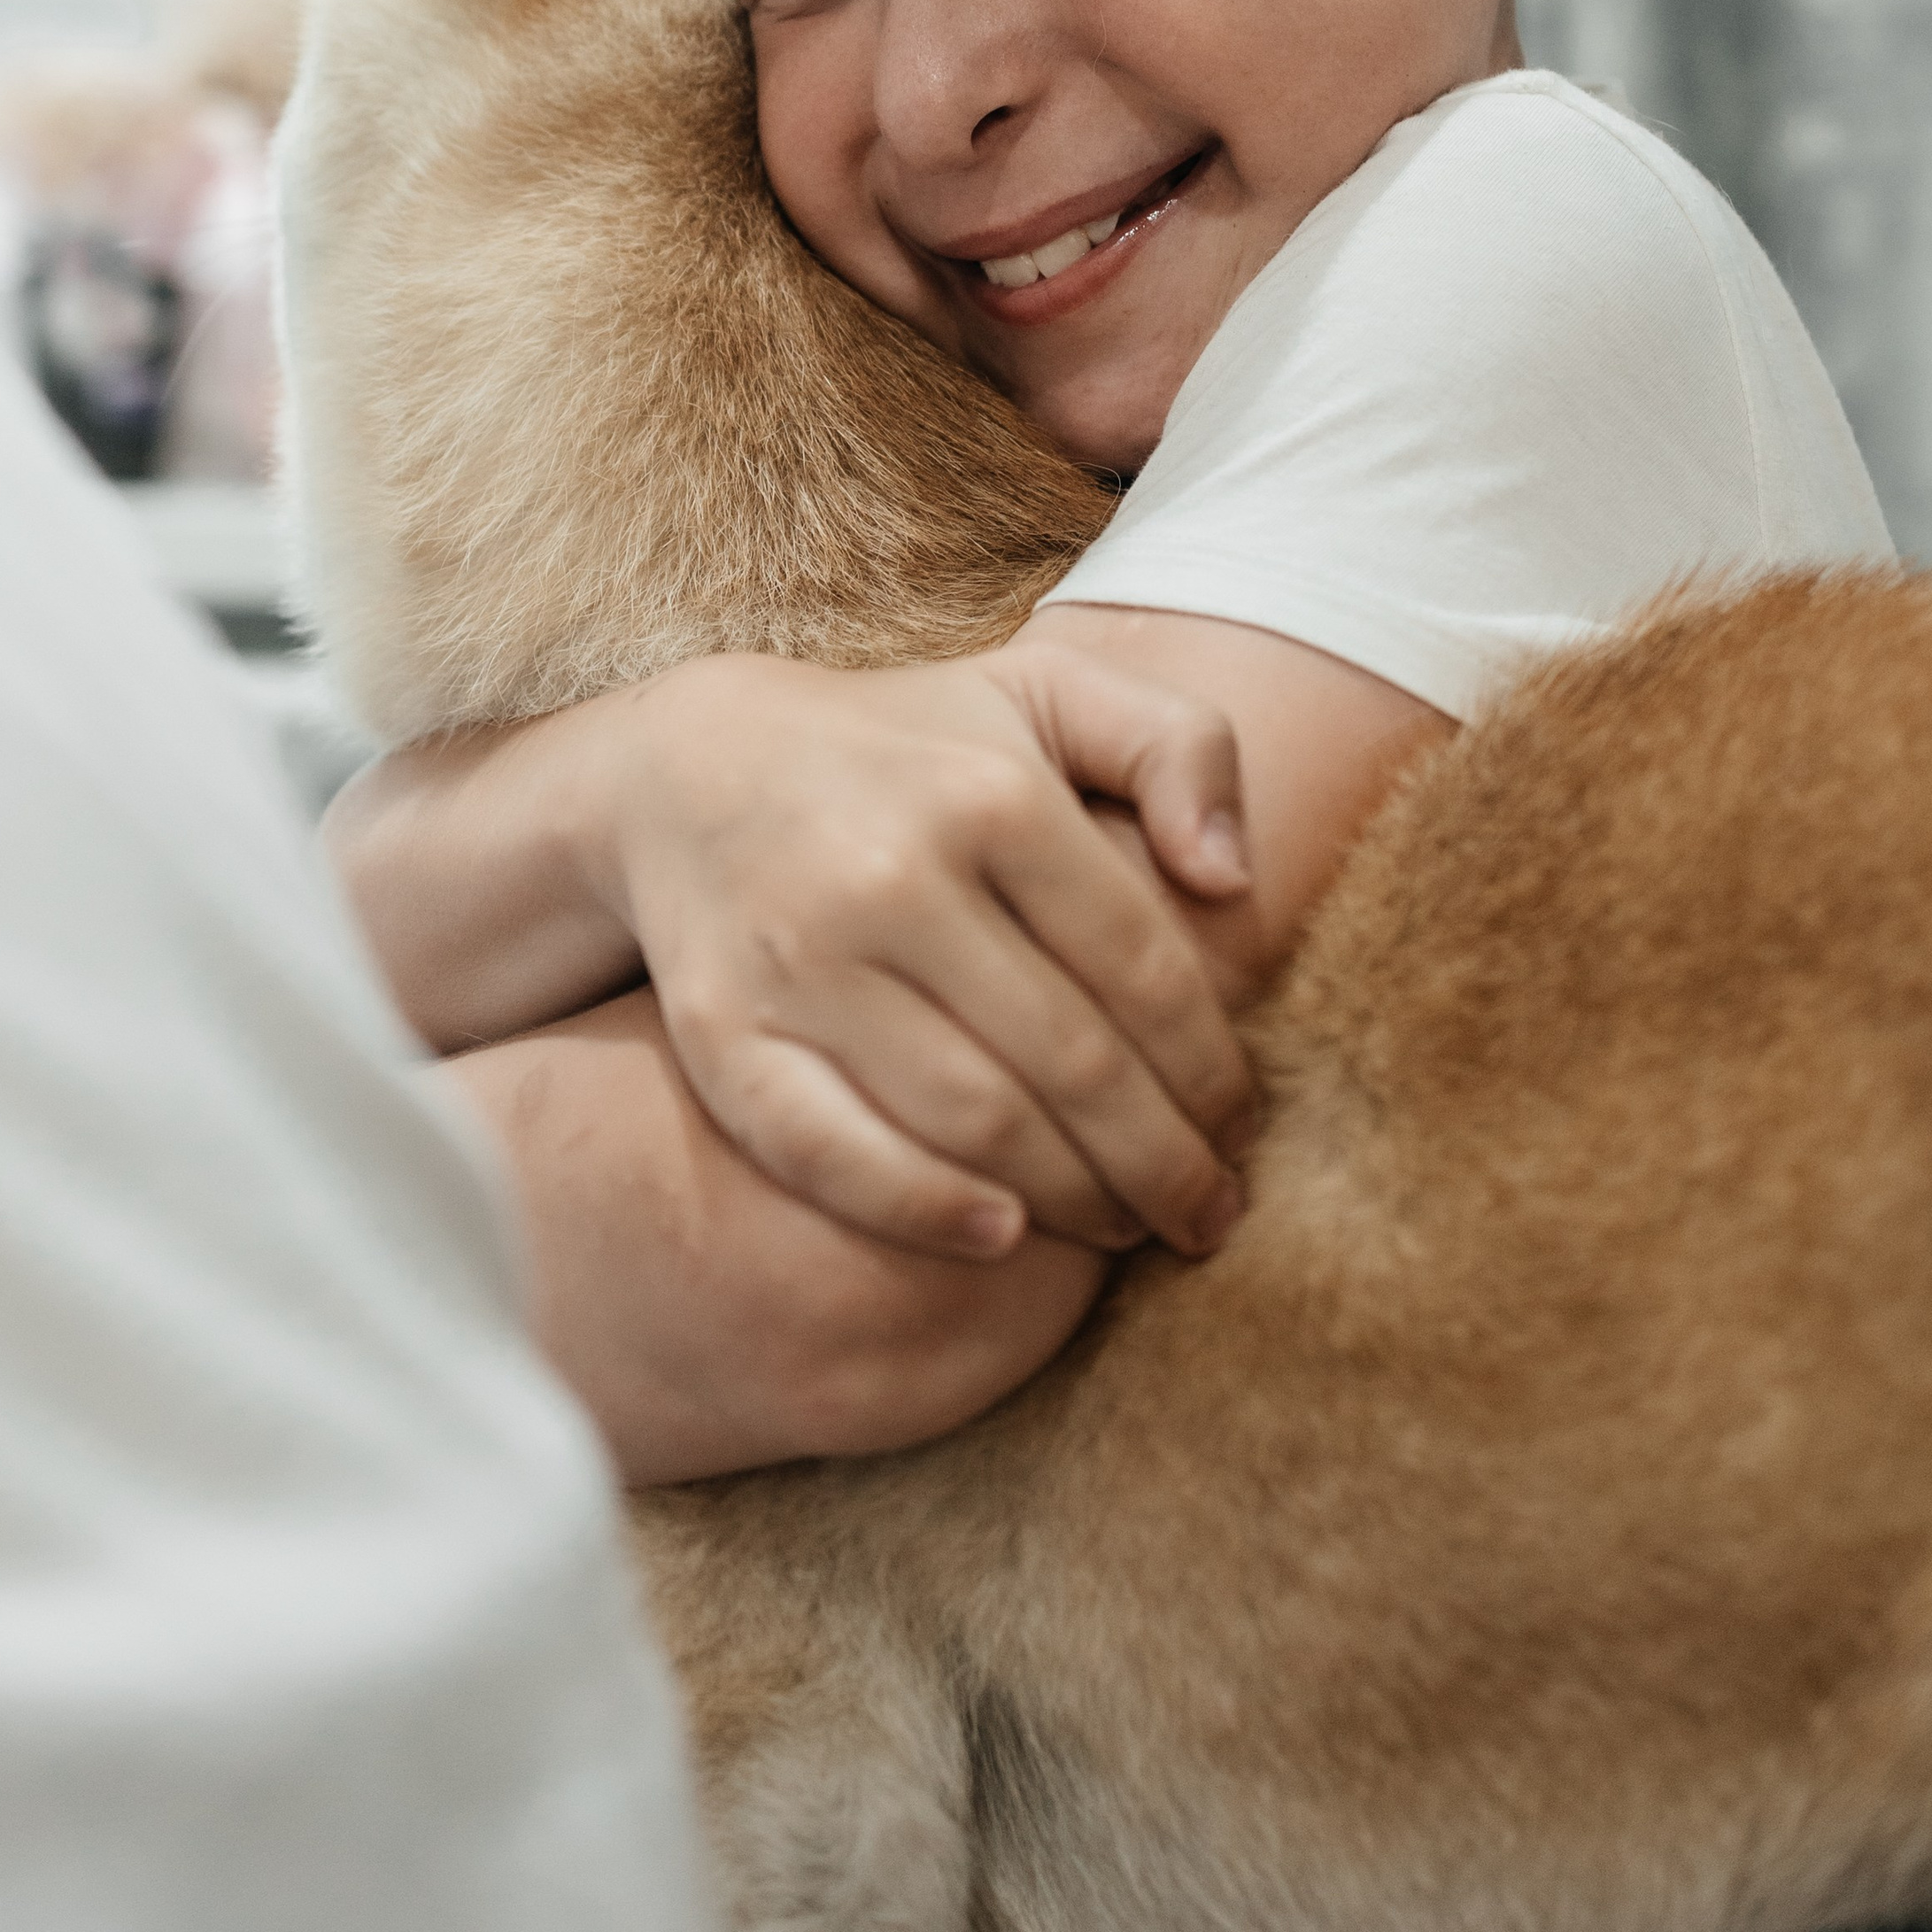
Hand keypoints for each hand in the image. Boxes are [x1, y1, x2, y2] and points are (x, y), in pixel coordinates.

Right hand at [584, 648, 1258, 1265]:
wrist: (689, 768)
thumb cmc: (910, 748)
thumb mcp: (1050, 692)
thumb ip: (1177, 745)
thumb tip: (1235, 881)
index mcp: (992, 793)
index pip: (1143, 966)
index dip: (1211, 1068)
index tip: (1243, 1129)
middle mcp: (896, 873)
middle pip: (1071, 1059)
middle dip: (1162, 1161)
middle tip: (1207, 1218)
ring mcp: (802, 958)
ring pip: (972, 1117)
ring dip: (1071, 1198)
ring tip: (1124, 1232)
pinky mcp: (722, 1029)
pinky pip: (830, 1150)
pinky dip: (921, 1209)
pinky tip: (1000, 1239)